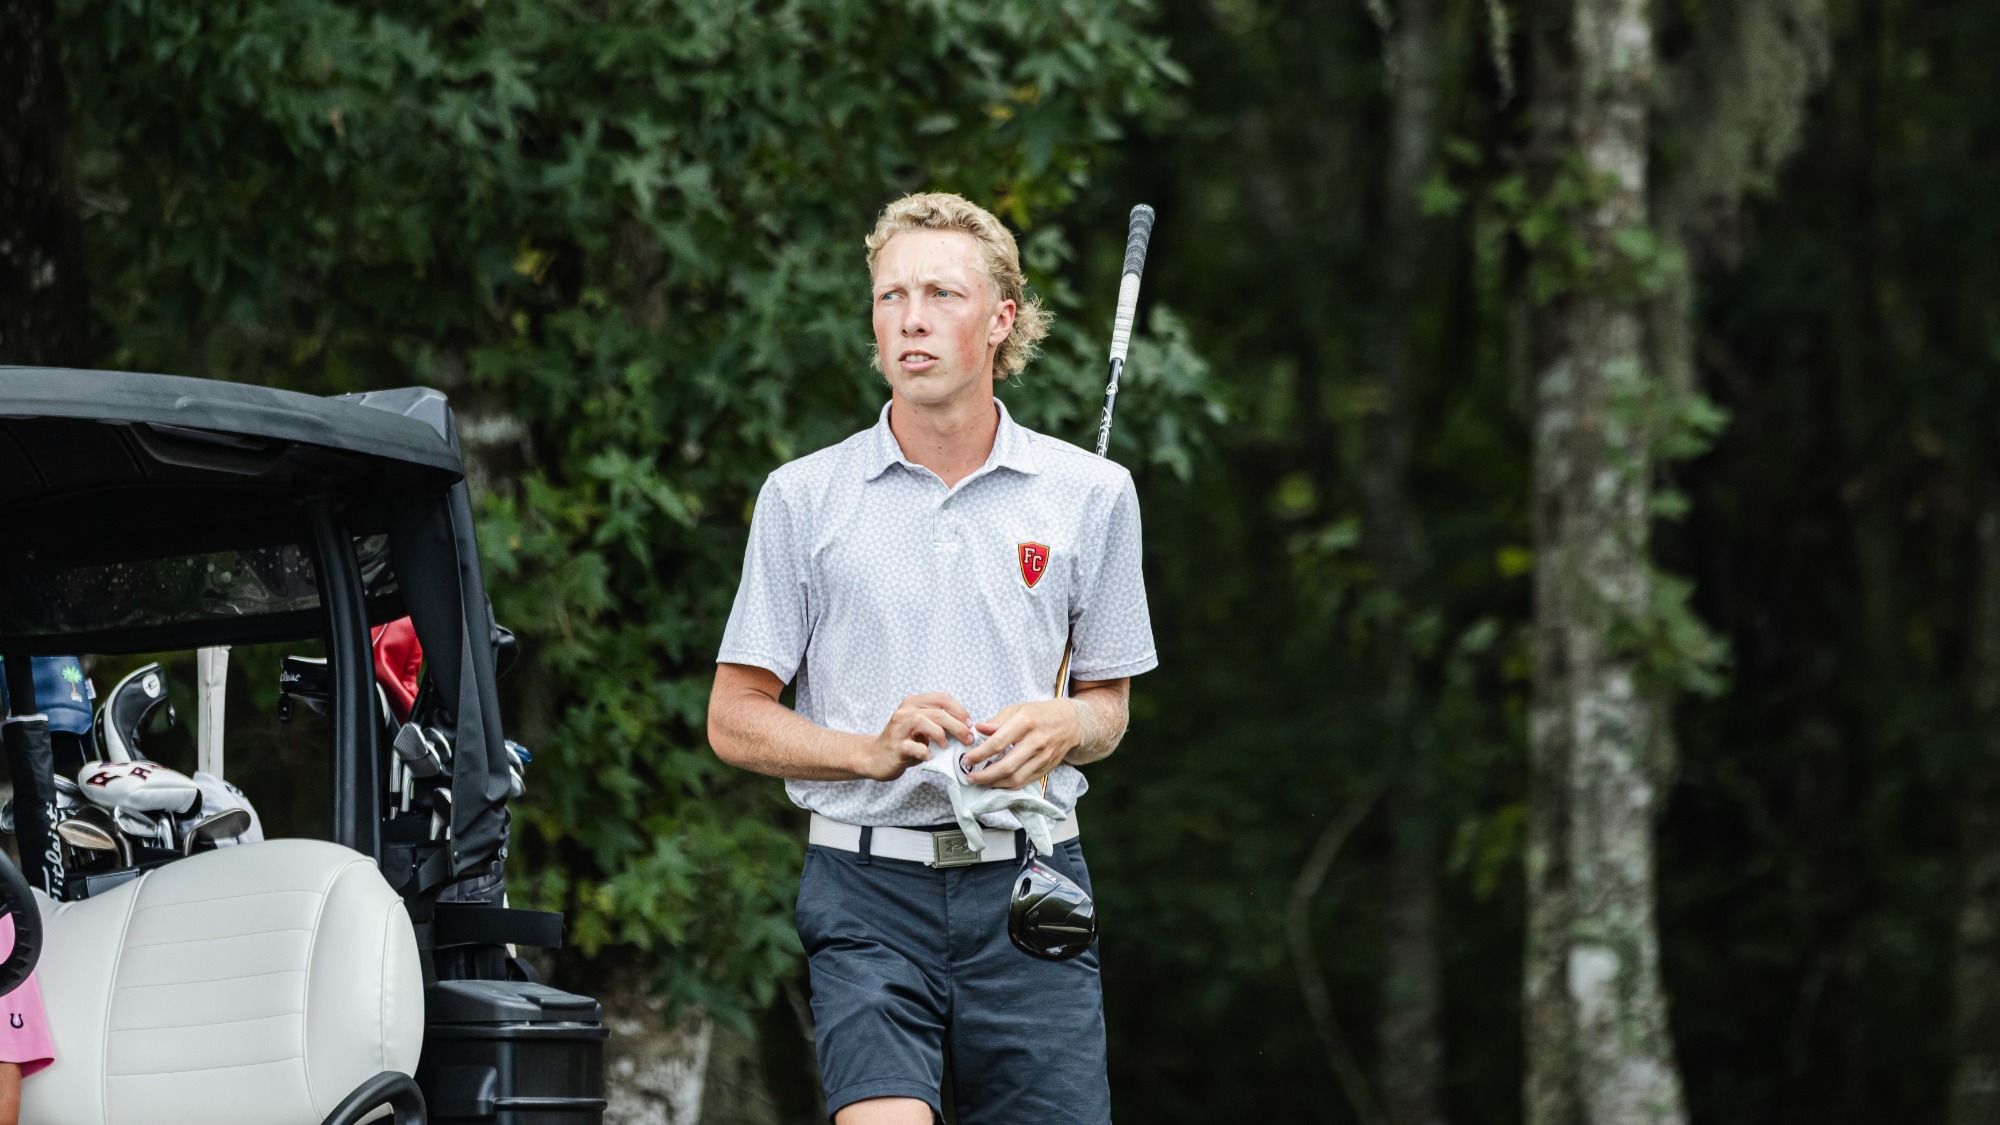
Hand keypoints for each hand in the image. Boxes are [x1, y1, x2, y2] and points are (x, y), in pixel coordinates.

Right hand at [854, 692, 974, 780]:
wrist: (875, 757)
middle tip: (968, 739)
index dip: (960, 710)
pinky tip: (929, 756)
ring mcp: (898, 728)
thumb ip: (938, 722)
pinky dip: (926, 752)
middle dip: (959, 726)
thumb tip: (966, 728)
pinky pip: (915, 747)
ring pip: (925, 723)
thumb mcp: (921, 727)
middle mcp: (905, 711)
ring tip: (945, 746)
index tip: (969, 724)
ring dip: (942, 735)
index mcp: (913, 702)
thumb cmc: (904, 742)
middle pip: (938, 712)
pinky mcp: (896, 746)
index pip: (943, 698)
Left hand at [966, 700, 1080, 789]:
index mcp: (1025, 722)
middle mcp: (1036, 741)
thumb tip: (978, 729)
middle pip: (1007, 765)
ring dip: (995, 783)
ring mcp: (1043, 757)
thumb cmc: (1040, 714)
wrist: (1071, 722)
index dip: (979, 754)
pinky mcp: (1047, 768)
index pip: (998, 743)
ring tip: (981, 781)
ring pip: (1016, 778)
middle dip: (985, 775)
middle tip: (970, 777)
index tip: (966, 760)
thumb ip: (997, 721)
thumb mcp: (1018, 709)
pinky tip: (997, 782)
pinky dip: (1008, 785)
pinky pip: (1025, 782)